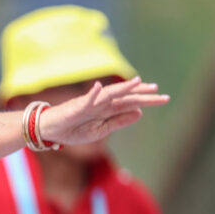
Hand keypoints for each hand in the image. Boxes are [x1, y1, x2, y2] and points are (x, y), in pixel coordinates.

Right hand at [40, 77, 168, 145]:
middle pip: (124, 96)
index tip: (163, 98)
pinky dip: (93, 93)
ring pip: (109, 94)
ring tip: (137, 82)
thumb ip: (119, 121)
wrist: (51, 131)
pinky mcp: (77, 107)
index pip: (130, 103)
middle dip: (141, 93)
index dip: (146, 100)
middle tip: (158, 89)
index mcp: (107, 110)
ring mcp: (90, 104)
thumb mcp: (100, 130)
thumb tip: (139, 112)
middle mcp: (101, 104)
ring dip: (122, 88)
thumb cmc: (73, 130)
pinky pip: (86, 100)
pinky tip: (100, 87)